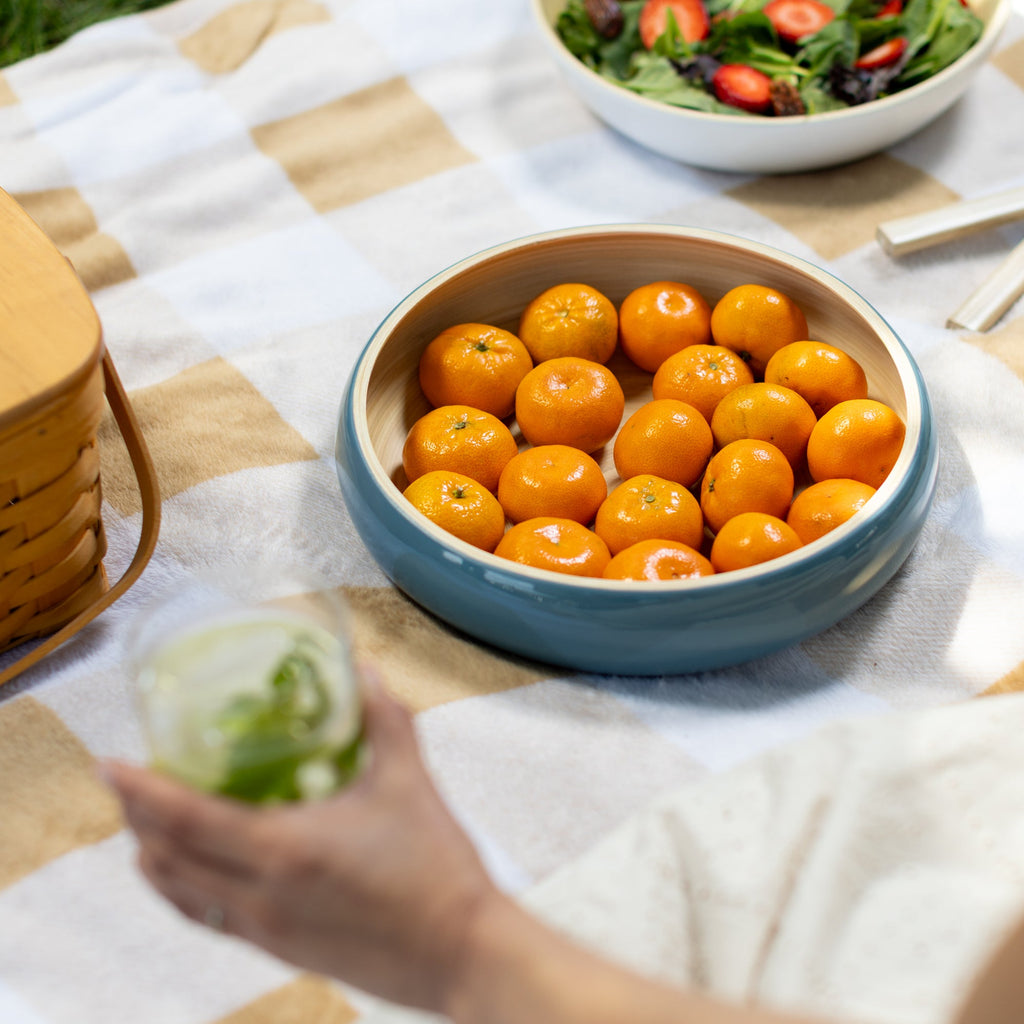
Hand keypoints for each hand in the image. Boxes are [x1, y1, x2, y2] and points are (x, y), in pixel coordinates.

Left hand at [101, 665, 498, 1012]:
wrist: (460, 951)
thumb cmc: (436, 867)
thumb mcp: (409, 780)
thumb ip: (384, 718)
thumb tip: (364, 671)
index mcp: (284, 848)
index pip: (186, 818)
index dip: (140, 791)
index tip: (109, 764)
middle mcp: (260, 893)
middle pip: (168, 857)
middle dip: (136, 819)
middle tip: (127, 784)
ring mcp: (265, 928)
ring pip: (180, 894)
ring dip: (153, 856)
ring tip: (145, 826)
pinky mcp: (280, 949)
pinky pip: (208, 917)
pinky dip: (182, 890)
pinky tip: (189, 875)